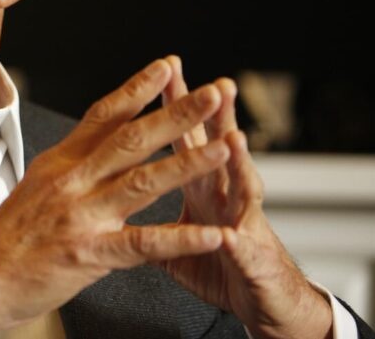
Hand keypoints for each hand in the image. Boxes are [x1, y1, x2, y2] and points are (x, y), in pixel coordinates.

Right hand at [0, 58, 230, 336]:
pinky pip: (142, 244)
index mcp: (60, 163)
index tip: (167, 65)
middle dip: (176, 113)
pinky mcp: (87, 253)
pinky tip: (211, 235)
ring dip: (188, 162)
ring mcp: (80, 215)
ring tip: (224, 148)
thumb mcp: (36, 187)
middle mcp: (71, 181)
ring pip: (142, 182)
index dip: (137, 88)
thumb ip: (72, 168)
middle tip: (213, 93)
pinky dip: (180, 240)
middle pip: (130, 138)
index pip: (103, 115)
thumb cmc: (5, 239)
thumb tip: (97, 146)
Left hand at [157, 57, 332, 338]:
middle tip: (211, 83)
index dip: (172, 105)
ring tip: (232, 139)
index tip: (161, 70)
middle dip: (211, 116)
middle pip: (215, 148)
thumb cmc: (222, 266)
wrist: (262, 304)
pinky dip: (235, 239)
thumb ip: (148, 215)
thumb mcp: (175, 240)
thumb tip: (112, 200)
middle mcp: (223, 196)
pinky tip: (231, 232)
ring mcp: (241, 223)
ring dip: (235, 163)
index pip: (183, 137)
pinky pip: (241, 249)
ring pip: (239, 186)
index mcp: (201, 186)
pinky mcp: (251, 259)